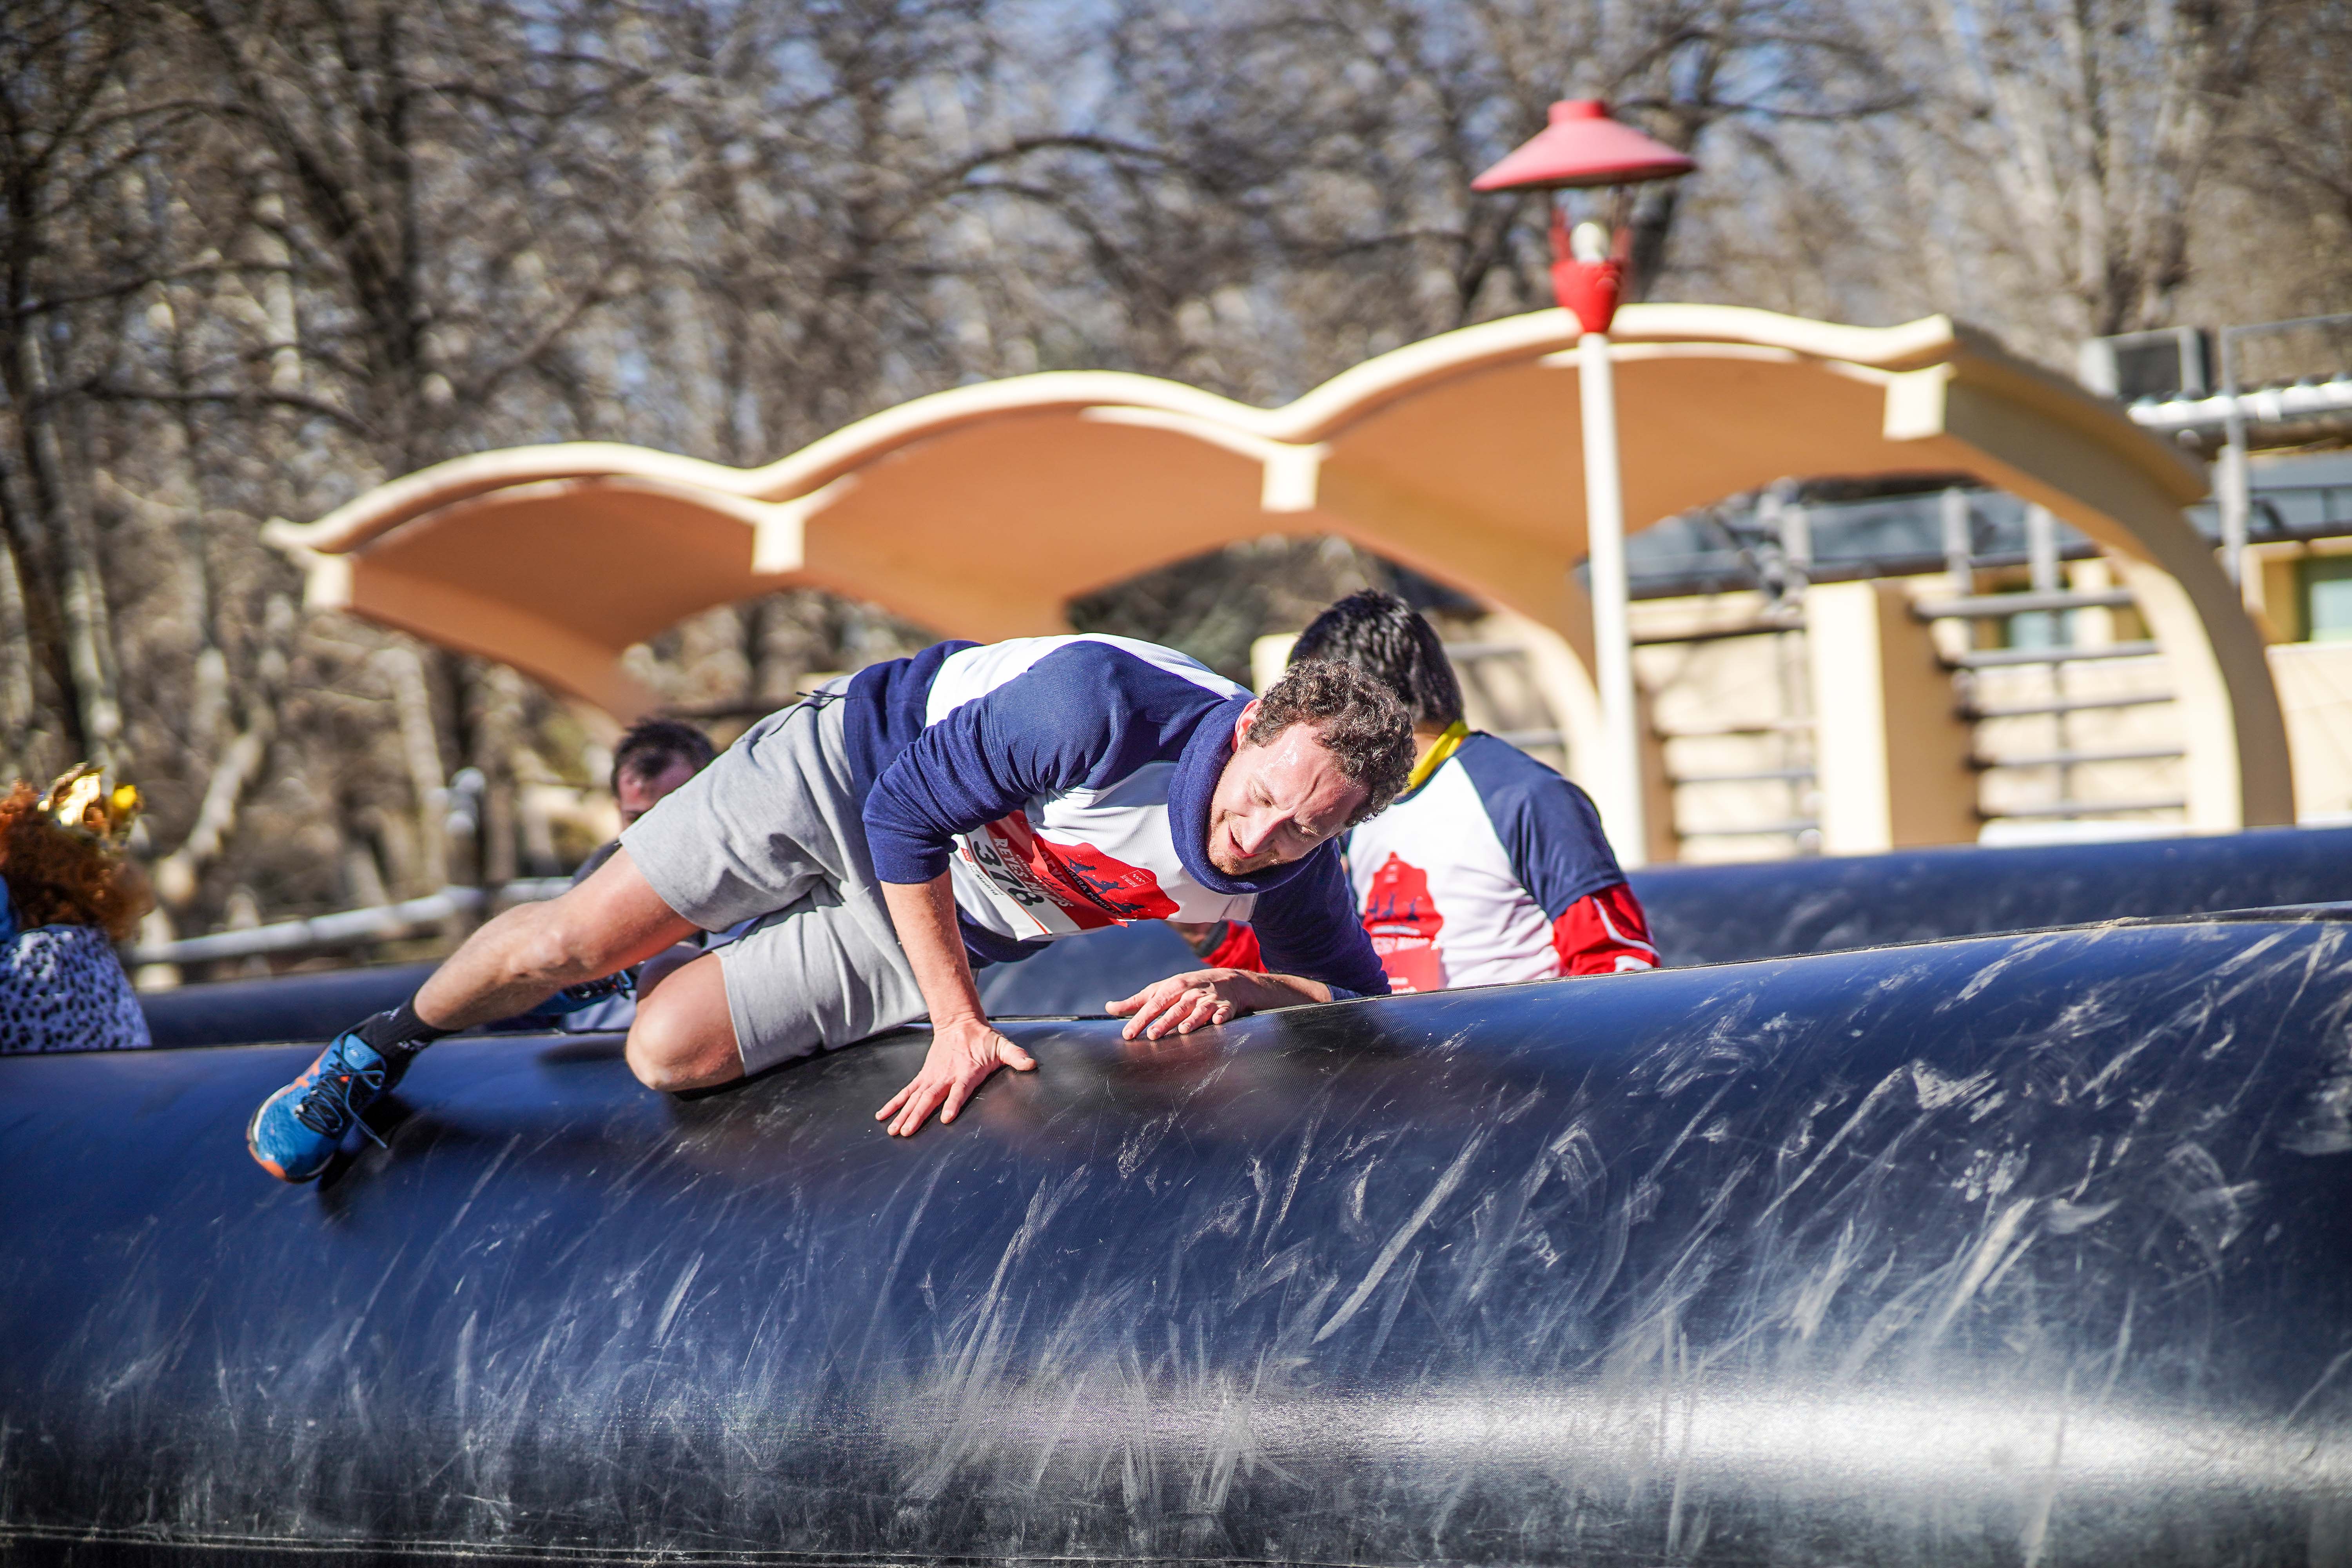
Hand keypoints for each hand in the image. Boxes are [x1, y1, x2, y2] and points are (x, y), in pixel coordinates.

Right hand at [876, 1016, 1036, 1136]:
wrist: (959, 1023)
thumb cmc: (983, 1039)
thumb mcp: (1002, 1046)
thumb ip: (1016, 1056)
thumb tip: (1031, 1064)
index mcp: (965, 1072)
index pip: (958, 1091)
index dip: (953, 1104)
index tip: (946, 1118)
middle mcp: (945, 1077)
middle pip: (930, 1099)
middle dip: (918, 1116)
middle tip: (907, 1132)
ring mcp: (932, 1078)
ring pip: (915, 1099)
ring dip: (903, 1115)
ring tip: (893, 1131)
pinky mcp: (924, 1077)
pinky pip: (906, 1092)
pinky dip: (894, 1103)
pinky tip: (882, 1116)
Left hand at [1107, 968, 1252, 1040]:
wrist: (1227, 980)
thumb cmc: (1186, 988)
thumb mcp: (1162, 990)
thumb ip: (1136, 1001)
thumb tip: (1109, 1008)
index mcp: (1172, 988)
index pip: (1153, 1004)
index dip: (1140, 1019)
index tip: (1128, 1034)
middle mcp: (1190, 993)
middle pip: (1175, 1008)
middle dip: (1164, 1021)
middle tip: (1152, 1035)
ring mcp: (1209, 1000)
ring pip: (1198, 1011)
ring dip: (1191, 1020)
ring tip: (1182, 1031)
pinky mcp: (1226, 1007)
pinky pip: (1224, 1012)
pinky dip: (1221, 1016)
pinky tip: (1217, 1022)